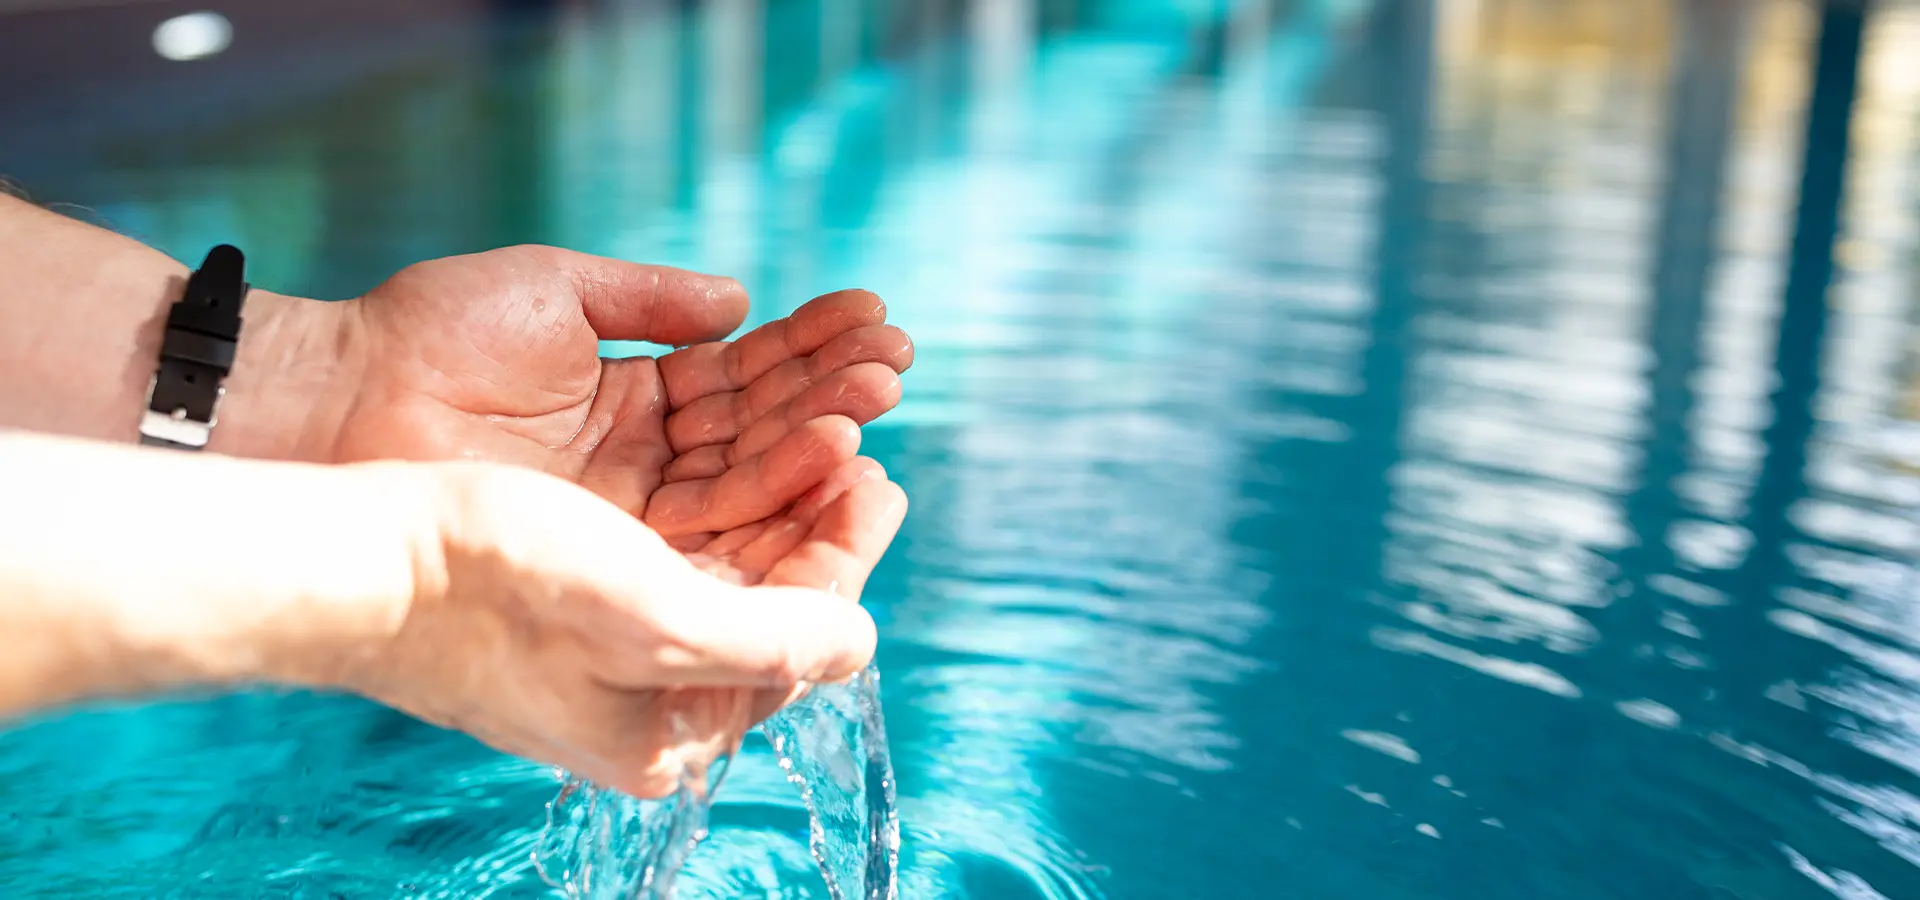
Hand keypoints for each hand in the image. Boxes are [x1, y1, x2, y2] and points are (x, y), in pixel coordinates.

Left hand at [242, 245, 911, 545]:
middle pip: (758, 432)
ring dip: (817, 441)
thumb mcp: (554, 290)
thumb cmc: (429, 334)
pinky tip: (832, 455)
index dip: (806, 349)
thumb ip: (651, 299)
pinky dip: (771, 495)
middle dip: (831, 395)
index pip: (739, 377)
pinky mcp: (613, 558)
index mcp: (631, 395)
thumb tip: (742, 301)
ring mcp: (631, 513)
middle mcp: (643, 461)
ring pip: (746, 480)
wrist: (340, 401)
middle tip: (898, 363)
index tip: (873, 319)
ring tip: (877, 400)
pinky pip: (709, 530)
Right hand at [344, 459, 900, 799]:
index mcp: (671, 723)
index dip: (847, 550)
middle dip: (818, 499)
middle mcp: (647, 682)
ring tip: (820, 412)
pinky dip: (719, 467)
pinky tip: (739, 425)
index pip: (796, 632)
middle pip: (766, 581)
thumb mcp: (660, 624)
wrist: (363, 558)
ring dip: (778, 470)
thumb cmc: (502, 591)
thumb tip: (860, 646)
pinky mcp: (576, 573)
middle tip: (863, 430)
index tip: (883, 477)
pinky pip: (675, 517)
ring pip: (726, 538)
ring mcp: (609, 627)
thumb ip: (776, 642)